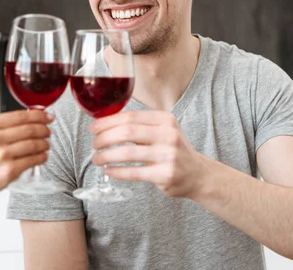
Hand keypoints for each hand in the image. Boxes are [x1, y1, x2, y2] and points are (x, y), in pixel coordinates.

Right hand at [0, 110, 52, 208]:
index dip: (39, 115)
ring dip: (45, 144)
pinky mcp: (9, 170)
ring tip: (46, 145)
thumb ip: (3, 126)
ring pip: (34, 144)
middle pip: (30, 128)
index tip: (48, 116)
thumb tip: (30, 117)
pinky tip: (43, 156)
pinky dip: (42, 157)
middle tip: (48, 131)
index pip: (21, 115)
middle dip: (44, 129)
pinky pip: (33, 160)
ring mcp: (2, 154)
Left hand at [91, 110, 207, 198]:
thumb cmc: (172, 150)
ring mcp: (169, 155)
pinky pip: (134, 173)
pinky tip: (108, 171)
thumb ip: (139, 125)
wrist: (198, 174)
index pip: (130, 116)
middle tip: (94, 144)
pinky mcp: (166, 174)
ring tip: (97, 159)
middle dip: (104, 138)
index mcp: (165, 119)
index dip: (107, 122)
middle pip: (127, 132)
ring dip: (107, 156)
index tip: (93, 128)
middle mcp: (169, 134)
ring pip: (128, 153)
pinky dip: (117, 172)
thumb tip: (104, 122)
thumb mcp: (162, 130)